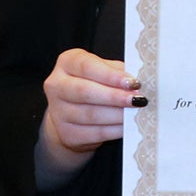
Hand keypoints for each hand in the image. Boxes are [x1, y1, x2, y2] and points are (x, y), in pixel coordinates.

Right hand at [38, 49, 141, 178]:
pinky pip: (95, 132)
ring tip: (137, 112)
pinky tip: (129, 125)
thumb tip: (139, 81)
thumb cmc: (96, 84)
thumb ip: (118, 71)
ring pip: (90, 114)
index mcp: (67, 63)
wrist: (74, 113)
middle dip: (115, 97)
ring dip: (118, 114)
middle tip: (139, 99)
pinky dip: (115, 129)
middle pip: (85, 92)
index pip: (86, 66)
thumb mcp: (104, 69)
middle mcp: (56, 85)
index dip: (110, 75)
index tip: (133, 82)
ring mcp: (58, 111)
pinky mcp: (67, 133)